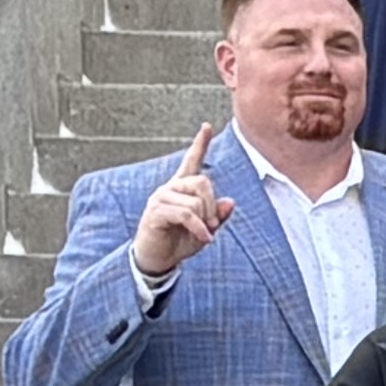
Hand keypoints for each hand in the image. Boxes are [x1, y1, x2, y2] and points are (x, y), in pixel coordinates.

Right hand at [126, 135, 233, 288]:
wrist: (159, 258)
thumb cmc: (181, 241)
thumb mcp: (207, 228)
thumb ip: (218, 215)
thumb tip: (230, 202)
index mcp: (182, 188)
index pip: (191, 161)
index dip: (200, 144)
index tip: (207, 126)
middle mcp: (170, 188)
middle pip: (202, 182)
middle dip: (212, 205)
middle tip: (212, 225)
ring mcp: (160, 198)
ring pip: (195, 201)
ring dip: (206, 220)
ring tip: (204, 233)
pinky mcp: (155, 211)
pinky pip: (186, 214)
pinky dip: (199, 228)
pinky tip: (204, 239)